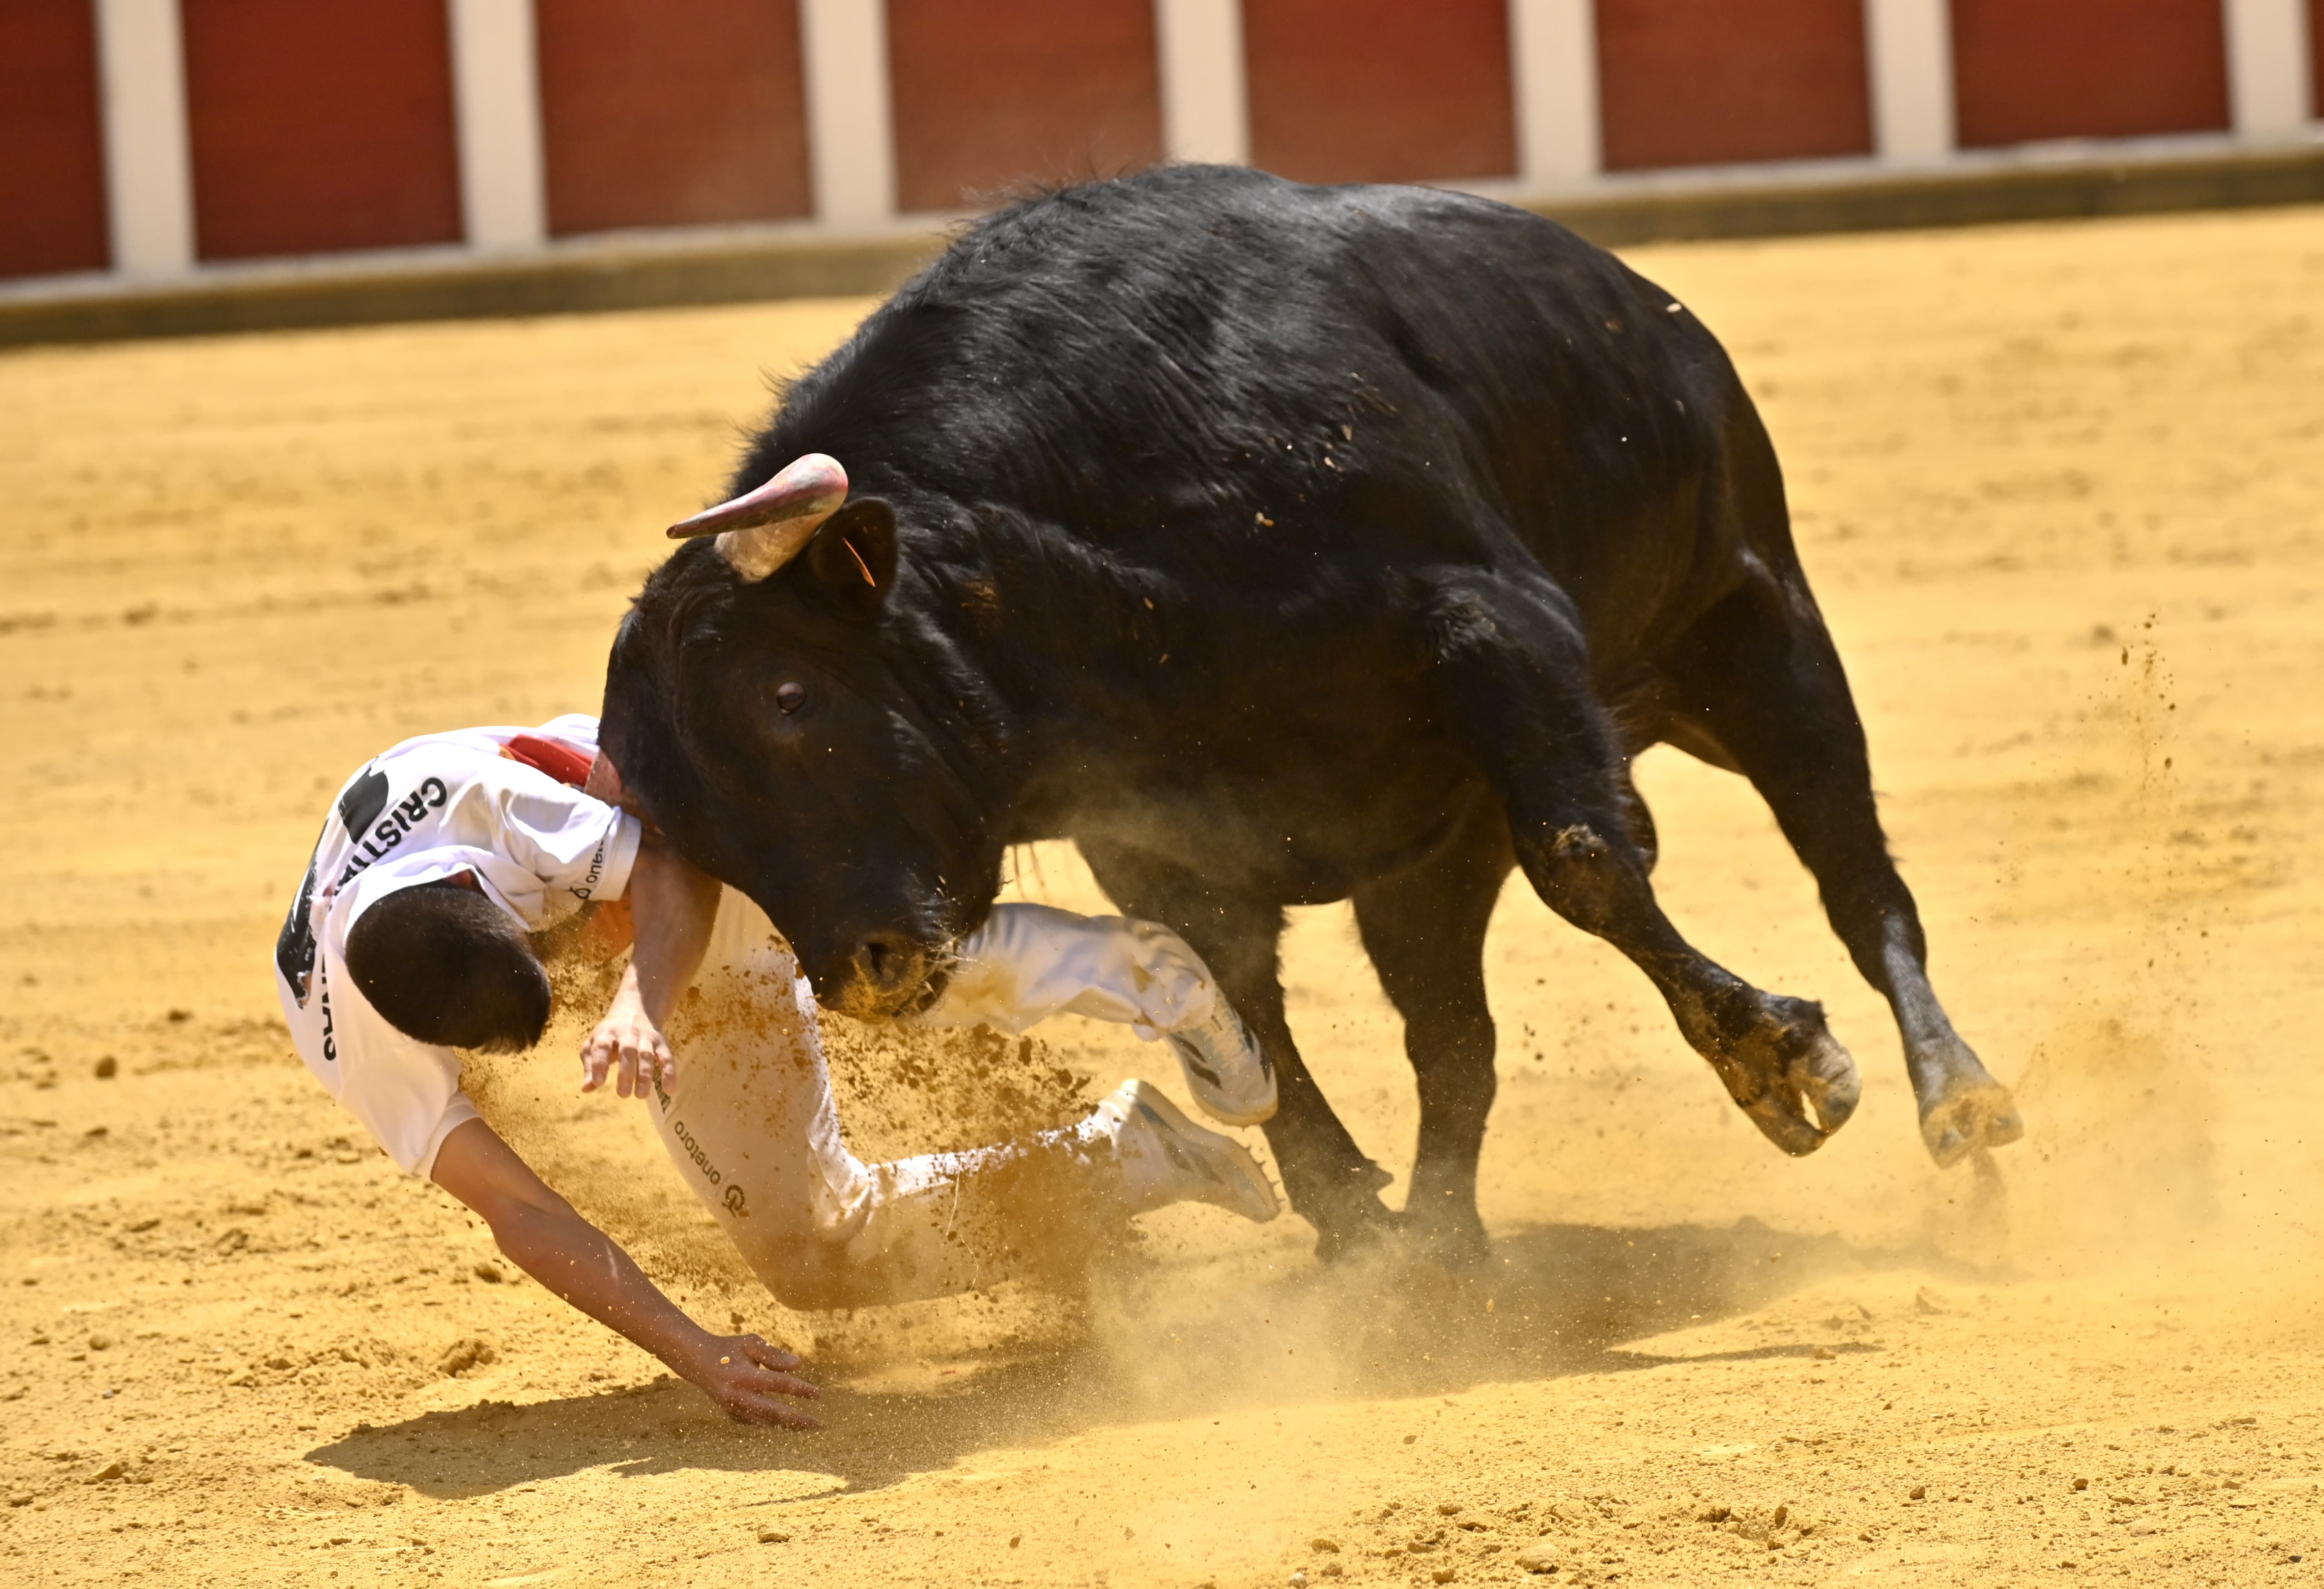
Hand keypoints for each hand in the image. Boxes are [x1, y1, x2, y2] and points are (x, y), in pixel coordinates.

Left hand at [580, 993, 671, 1098]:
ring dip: (645, 1075)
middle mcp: (627, 1033)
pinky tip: (669, 1089)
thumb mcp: (594, 1044)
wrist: (636, 1008)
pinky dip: (669, 1072)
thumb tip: (586, 1088)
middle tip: (622, 1094)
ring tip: (641, 1095)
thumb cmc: (609, 1034)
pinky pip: (667, 1057)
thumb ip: (590, 1066)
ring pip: (647, 1055)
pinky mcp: (661, 1042)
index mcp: (607, 1033)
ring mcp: (646, 1037)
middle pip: (628, 1051)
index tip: (598, 1083)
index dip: (599, 1064)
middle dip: (626, 1073)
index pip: (602, 1047)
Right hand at [677, 1334, 821, 1427]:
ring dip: (786, 1424)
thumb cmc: (729, 1349)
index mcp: (744, 1376)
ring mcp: (733, 1408)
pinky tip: (785, 1423)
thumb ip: (774, 1355)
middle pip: (774, 1411)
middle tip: (817, 1424)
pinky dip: (770, 1423)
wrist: (698, 1362)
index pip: (779, 1384)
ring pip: (765, 1421)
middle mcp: (738, 1396)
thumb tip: (798, 1365)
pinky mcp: (731, 1414)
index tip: (818, 1395)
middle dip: (796, 1419)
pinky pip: (755, 1422)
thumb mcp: (751, 1344)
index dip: (800, 1390)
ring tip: (805, 1427)